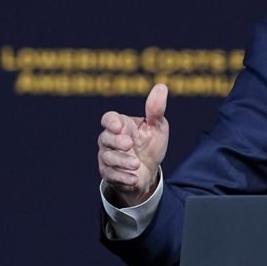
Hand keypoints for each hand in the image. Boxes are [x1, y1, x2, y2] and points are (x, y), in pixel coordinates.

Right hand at [97, 84, 169, 207]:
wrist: (150, 171)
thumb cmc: (151, 144)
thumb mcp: (157, 126)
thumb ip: (156, 109)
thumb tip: (162, 87)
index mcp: (121, 125)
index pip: (108, 118)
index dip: (110, 121)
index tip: (118, 126)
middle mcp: (110, 140)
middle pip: (104, 138)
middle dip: (116, 142)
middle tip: (129, 144)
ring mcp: (107, 157)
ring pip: (107, 158)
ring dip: (122, 161)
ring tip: (136, 164)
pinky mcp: (109, 174)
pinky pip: (111, 175)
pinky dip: (123, 177)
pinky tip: (134, 178)